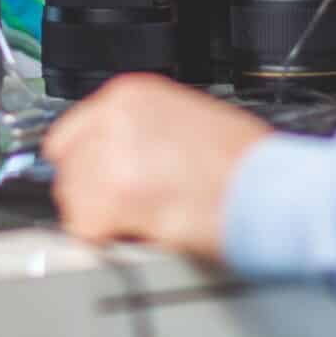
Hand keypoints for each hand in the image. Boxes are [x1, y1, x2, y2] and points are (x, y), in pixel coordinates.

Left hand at [43, 73, 272, 257]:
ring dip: (99, 220)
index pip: (67, 136)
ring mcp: (113, 159)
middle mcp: (116, 120)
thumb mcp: (188, 117)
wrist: (268, 188)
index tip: (93, 184)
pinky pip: (87, 231)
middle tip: (123, 212)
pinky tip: (140, 234)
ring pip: (74, 202)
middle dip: (91, 196)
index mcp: (130, 95)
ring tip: (139, 223)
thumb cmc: (246, 160)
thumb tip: (118, 155)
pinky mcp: (118, 200)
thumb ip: (141, 131)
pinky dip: (107, 242)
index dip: (84, 167)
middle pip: (69, 172)